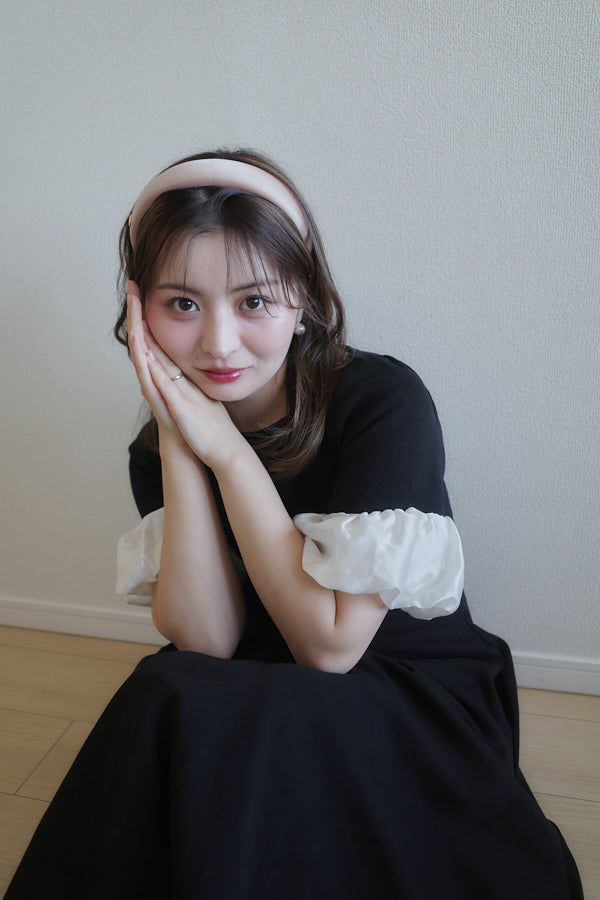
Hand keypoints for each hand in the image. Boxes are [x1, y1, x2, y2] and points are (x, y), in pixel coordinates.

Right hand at [126, 282, 244, 468]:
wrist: (210, 454)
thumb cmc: (208, 426)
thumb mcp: (203, 392)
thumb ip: (198, 375)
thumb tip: (209, 356)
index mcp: (171, 377)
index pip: (155, 340)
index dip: (148, 315)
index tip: (145, 289)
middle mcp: (162, 383)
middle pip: (145, 343)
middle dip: (138, 315)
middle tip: (132, 287)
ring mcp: (163, 394)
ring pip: (144, 358)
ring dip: (137, 332)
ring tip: (131, 307)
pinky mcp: (168, 406)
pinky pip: (152, 380)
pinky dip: (144, 362)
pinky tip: (139, 344)